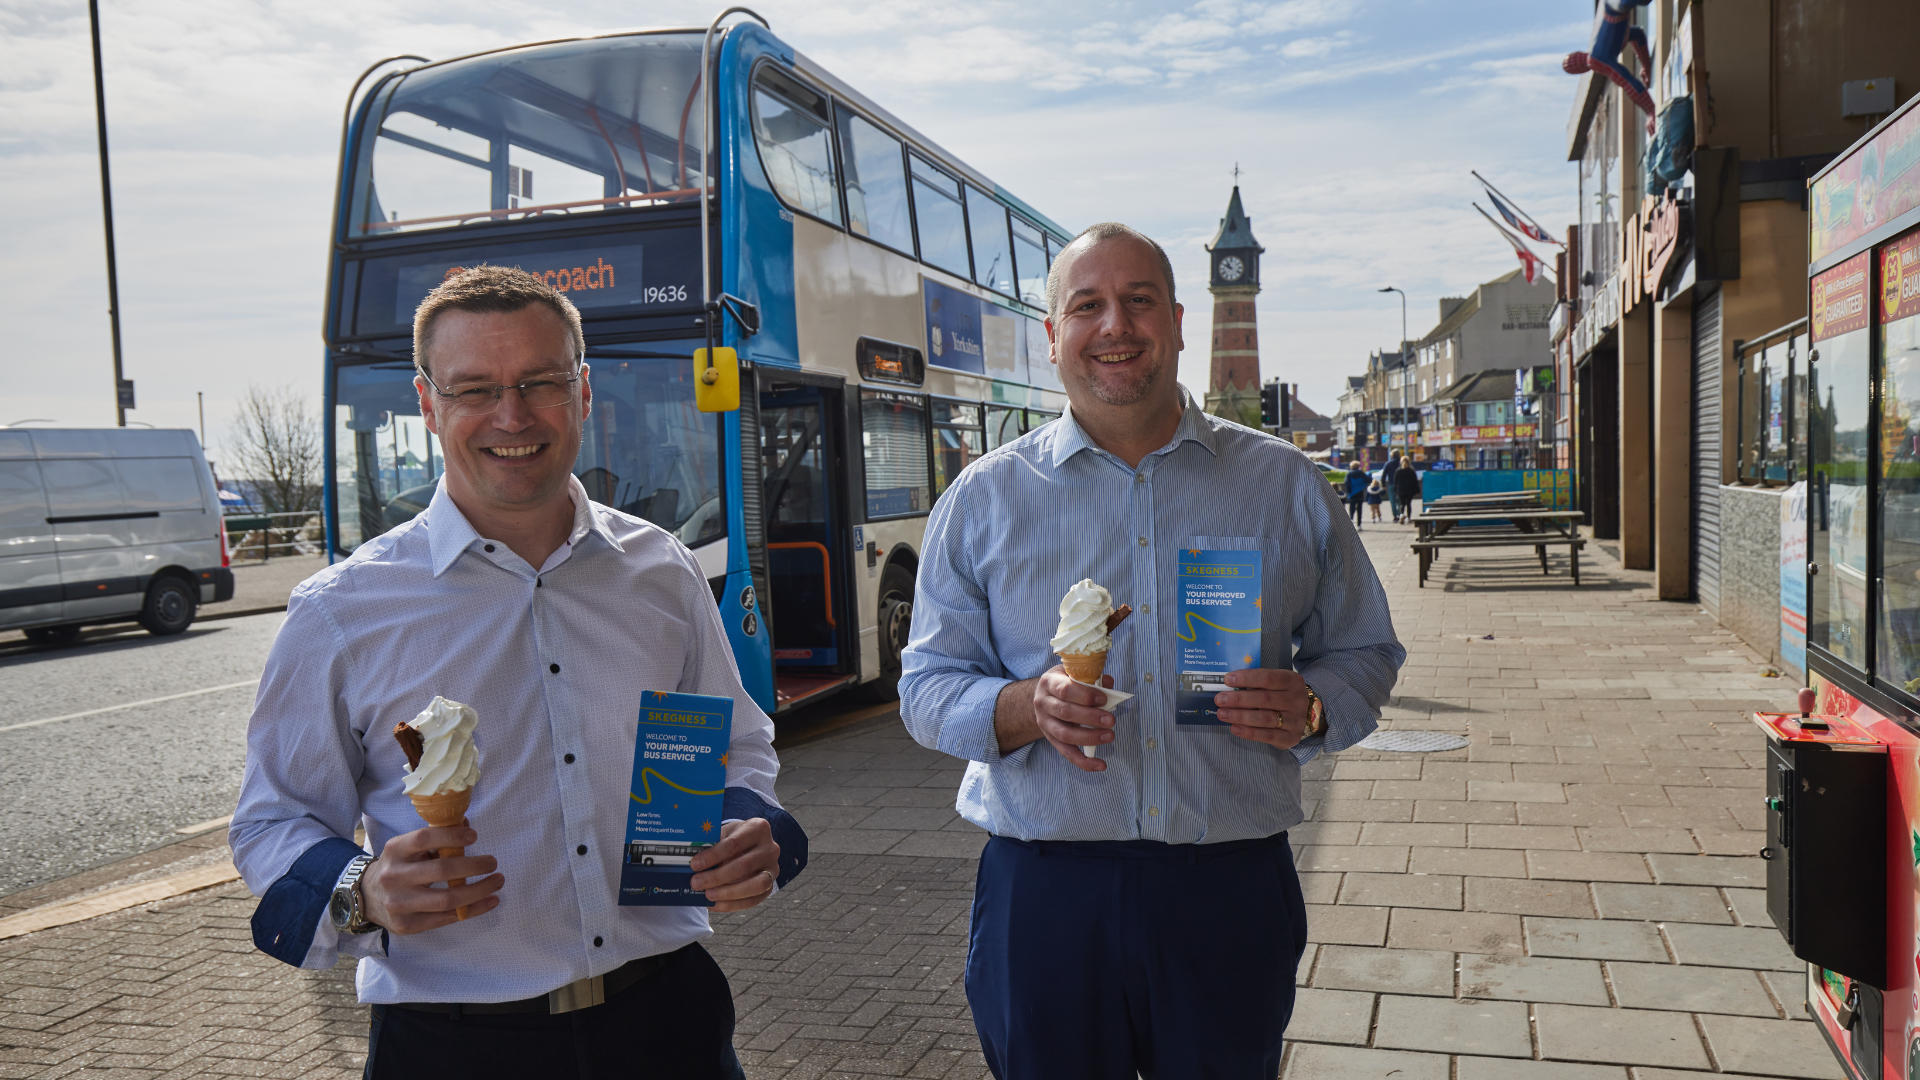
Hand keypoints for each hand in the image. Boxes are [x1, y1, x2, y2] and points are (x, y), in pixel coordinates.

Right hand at [362, 822, 502, 933]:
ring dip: (479, 890)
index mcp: (395, 850)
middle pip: (441, 871)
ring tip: (497, 882)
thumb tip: (466, 826)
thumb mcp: (409, 848)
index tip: (474, 837)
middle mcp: (394, 877)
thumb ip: (435, 838)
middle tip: (493, 862)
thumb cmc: (399, 866)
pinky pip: (446, 919)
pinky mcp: (406, 925)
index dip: (452, 836)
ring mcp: (398, 904)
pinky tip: (490, 901)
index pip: (424, 838)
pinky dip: (473, 910)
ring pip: (447, 899)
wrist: (367, 897)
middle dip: (473, 866)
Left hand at [689, 818, 780, 912]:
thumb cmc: (733, 838)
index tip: (695, 865)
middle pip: (743, 866)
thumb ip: (711, 845)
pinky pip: (753, 900)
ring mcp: (773, 868)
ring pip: (754, 885)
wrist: (751, 844)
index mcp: (758, 828)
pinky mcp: (770, 886)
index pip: (734, 844)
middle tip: (696, 883)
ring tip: (707, 895)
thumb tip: (692, 863)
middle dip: (717, 877)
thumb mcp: (724, 833)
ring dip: (727, 893)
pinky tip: (714, 904)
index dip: (713, 856)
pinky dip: (732, 904)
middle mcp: (770, 848)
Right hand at [1033, 665, 1115, 772]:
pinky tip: (1101, 765)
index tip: (1104, 699)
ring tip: (1109, 736)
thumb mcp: (1073, 674)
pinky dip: (1084, 762)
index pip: (1065, 689)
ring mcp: (1045, 724)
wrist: (1044, 697)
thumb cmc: (1064, 683)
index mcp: (1049, 683)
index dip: (1085, 695)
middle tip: (1111, 720)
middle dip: (1090, 717)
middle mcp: (1043, 703)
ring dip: (1090, 737)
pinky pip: (1067, 753)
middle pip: (1065, 713)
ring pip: (1065, 735)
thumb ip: (1091, 678)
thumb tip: (1107, 683)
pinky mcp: (1051, 740)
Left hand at [1214, 668, 1311, 748]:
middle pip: (1264, 699)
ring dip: (1240, 716)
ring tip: (1222, 714)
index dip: (1246, 678)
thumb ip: (1257, 683)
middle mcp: (1296, 700)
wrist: (1303, 715)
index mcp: (1292, 681)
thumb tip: (1229, 684)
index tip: (1227, 680)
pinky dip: (1249, 732)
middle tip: (1220, 700)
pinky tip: (1235, 728)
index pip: (1267, 678)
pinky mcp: (1291, 737)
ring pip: (1265, 718)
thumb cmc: (1282, 695)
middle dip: (1238, 699)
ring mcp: (1295, 720)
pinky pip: (1267, 735)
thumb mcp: (1277, 683)